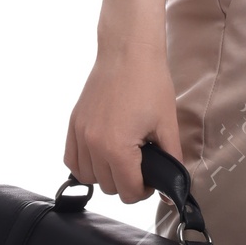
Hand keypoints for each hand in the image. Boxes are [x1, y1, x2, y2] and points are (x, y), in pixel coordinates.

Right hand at [66, 46, 180, 204]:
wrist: (128, 52)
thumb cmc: (150, 84)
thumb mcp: (168, 125)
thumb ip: (172, 162)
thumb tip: (173, 190)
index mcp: (117, 148)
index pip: (128, 192)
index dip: (144, 190)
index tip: (152, 179)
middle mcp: (93, 144)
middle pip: (109, 187)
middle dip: (127, 182)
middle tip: (142, 166)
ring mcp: (80, 133)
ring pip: (88, 177)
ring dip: (106, 175)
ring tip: (123, 159)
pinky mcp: (74, 123)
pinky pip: (71, 159)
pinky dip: (85, 164)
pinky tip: (101, 156)